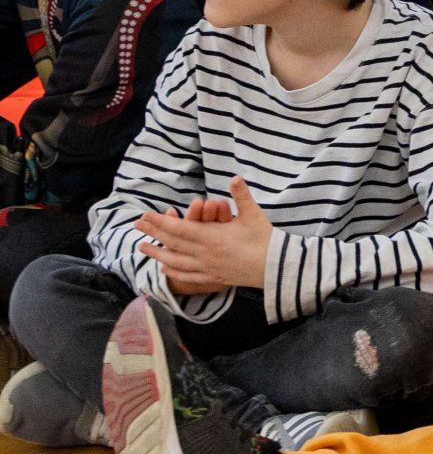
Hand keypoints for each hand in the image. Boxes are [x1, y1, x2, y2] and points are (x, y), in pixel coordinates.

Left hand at [135, 177, 275, 292]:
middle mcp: (204, 253)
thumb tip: (234, 177)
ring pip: (174, 261)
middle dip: (153, 233)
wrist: (273, 266)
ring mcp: (206, 267)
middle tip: (137, 225)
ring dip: (157, 253)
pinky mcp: (212, 277)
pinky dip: (173, 271)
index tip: (146, 216)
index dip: (161, 222)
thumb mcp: (254, 214)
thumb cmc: (264, 238)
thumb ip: (242, 195)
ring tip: (142, 247)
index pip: (179, 229)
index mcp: (212, 237)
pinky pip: (186, 274)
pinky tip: (165, 268)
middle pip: (172, 243)